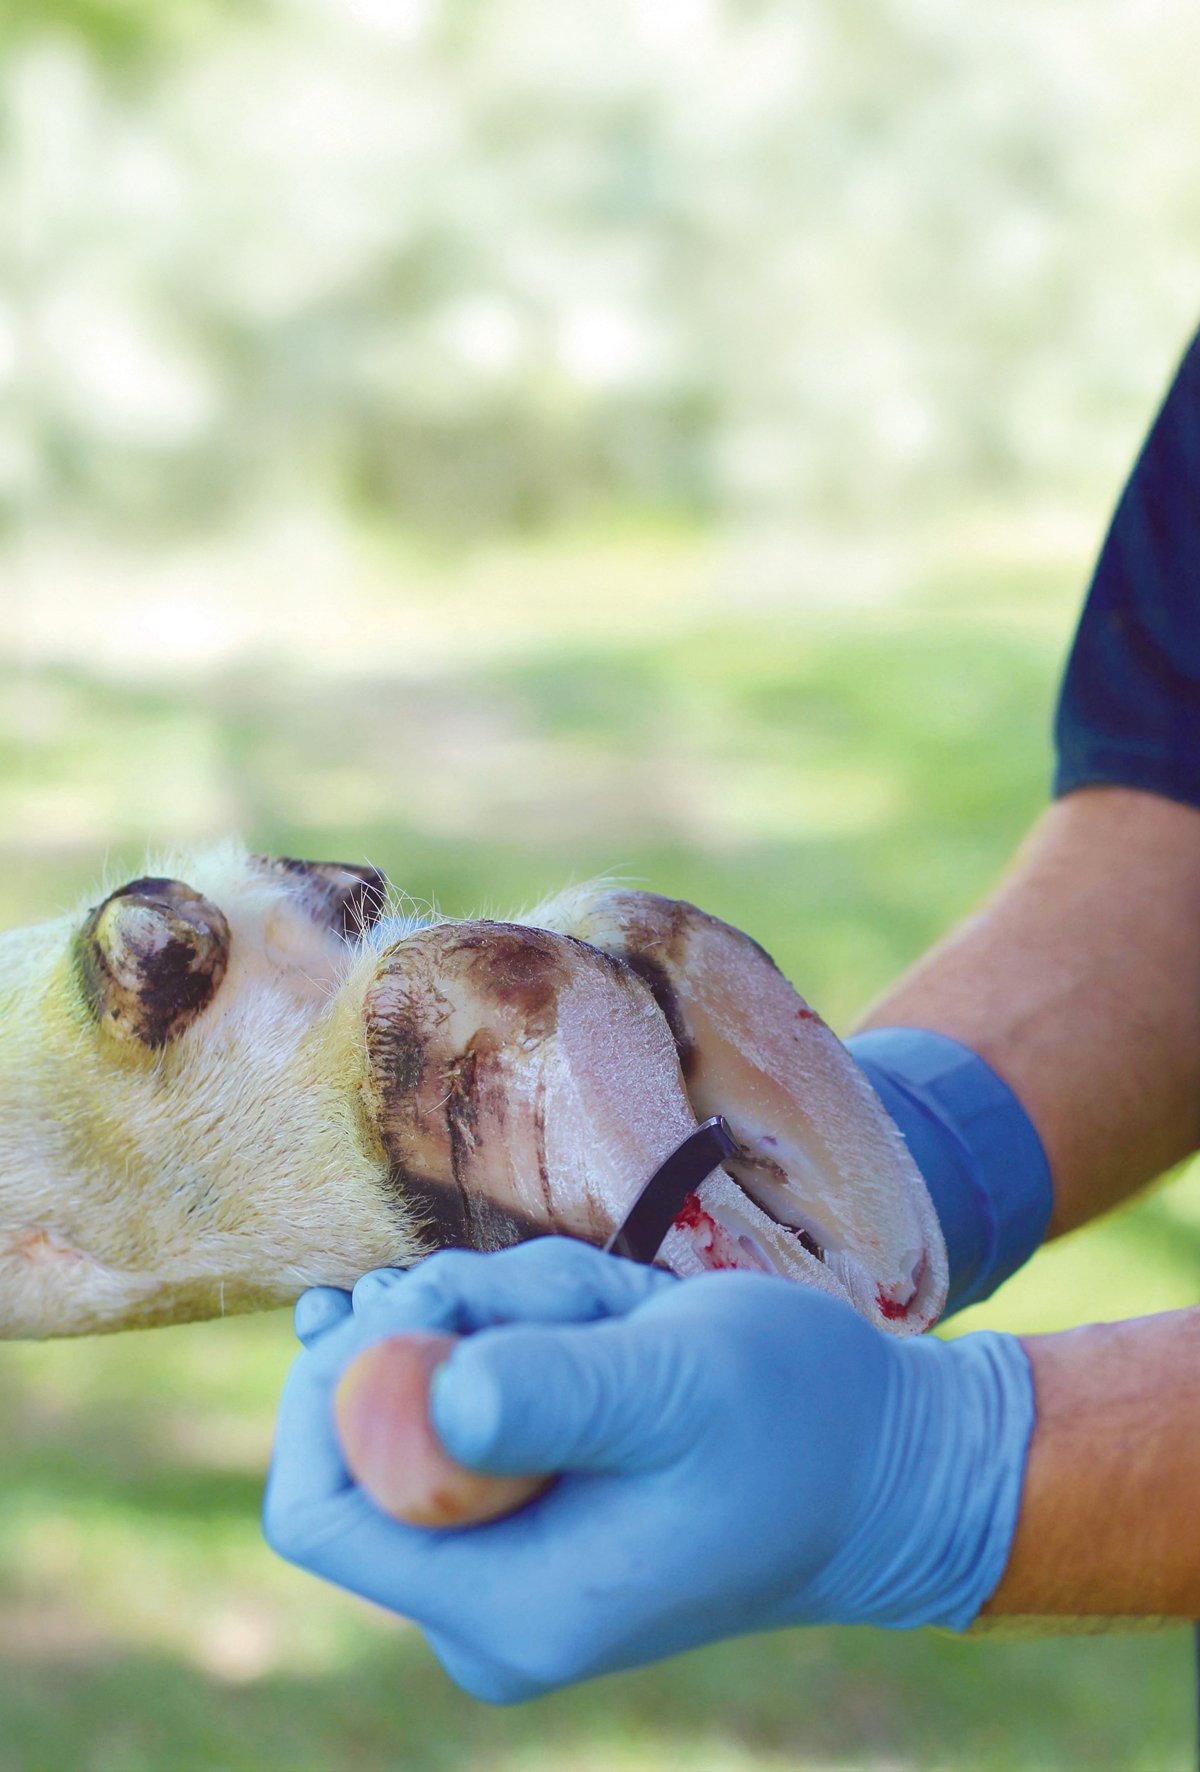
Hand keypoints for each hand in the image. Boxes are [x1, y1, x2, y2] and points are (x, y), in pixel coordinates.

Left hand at [264, 1239, 1033, 1702]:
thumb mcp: (680, 1383)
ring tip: (611, 1307)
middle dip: (444, 1327)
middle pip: (364, 1434)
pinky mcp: (523, 1509)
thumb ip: (558, 1391)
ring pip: (417, 1393)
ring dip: (498, 1314)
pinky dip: (515, 1328)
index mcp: (507, 1607)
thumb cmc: (797, 1418)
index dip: (334, 1387)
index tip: (428, 1298)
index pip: (318, 1506)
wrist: (880, 1466)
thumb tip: (436, 1395)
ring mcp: (500, 1559)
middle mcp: (482, 1604)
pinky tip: (601, 1320)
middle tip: (557, 1290)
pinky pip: (462, 1396)